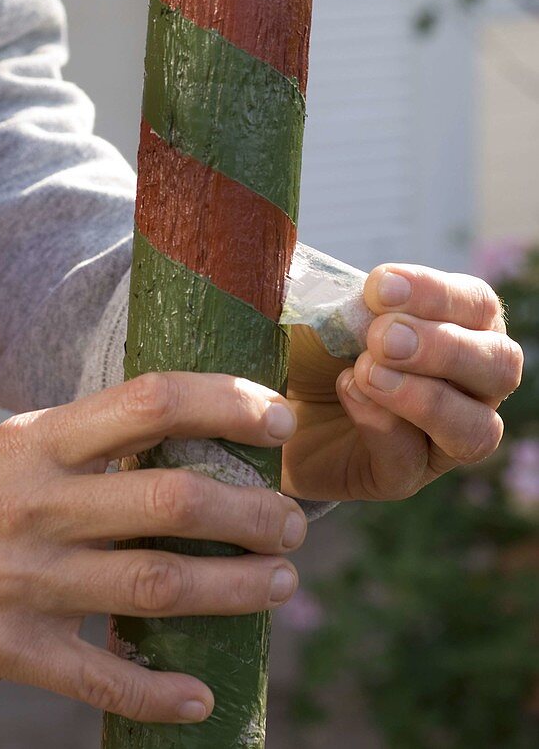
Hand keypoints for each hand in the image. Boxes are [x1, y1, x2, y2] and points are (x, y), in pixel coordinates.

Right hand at [0, 372, 303, 724]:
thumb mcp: (14, 447)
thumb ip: (91, 444)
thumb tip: (191, 438)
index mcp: (39, 439)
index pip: (151, 402)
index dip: (226, 404)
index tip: (279, 420)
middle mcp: (33, 503)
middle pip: (169, 499)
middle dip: (250, 514)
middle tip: (294, 524)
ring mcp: (19, 578)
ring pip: (151, 584)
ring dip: (231, 589)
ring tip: (280, 585)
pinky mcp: (4, 648)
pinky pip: (96, 676)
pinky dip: (156, 690)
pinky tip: (202, 694)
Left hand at [282, 265, 522, 500]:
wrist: (263, 400)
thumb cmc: (311, 343)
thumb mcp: (329, 310)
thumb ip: (357, 299)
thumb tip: (375, 291)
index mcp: (460, 327)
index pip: (477, 305)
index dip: (436, 294)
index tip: (380, 287)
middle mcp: (469, 387)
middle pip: (500, 366)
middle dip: (442, 347)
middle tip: (382, 337)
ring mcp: (441, 439)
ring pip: (476, 429)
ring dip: (425, 398)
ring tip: (367, 371)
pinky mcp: (401, 477)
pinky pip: (410, 460)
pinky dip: (380, 425)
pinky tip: (347, 393)